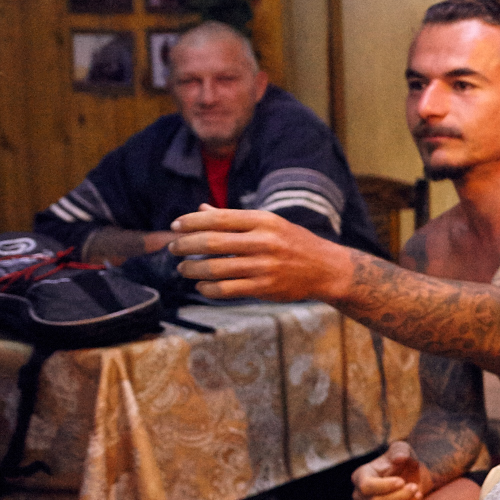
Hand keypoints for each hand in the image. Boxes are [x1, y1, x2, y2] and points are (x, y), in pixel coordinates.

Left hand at [167, 205, 354, 300]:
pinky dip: (207, 288)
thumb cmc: (294, 243)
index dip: (191, 222)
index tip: (175, 226)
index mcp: (264, 221)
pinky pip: (226, 289)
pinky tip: (201, 285)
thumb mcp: (269, 224)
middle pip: (212, 243)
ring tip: (183, 268)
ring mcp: (265, 266)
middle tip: (173, 248)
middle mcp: (265, 241)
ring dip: (192, 269)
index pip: (218, 218)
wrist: (326, 269)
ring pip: (215, 268)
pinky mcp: (265, 288)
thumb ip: (234, 219)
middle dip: (185, 245)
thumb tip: (201, 210)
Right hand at [352, 441, 429, 499]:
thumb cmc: (404, 462)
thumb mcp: (403, 450)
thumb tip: (399, 458)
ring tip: (418, 494)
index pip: (366, 486)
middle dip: (401, 496)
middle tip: (415, 487)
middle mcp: (361, 497)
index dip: (385, 486)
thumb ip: (401, 450)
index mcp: (361, 476)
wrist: (412, 478)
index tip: (402, 481)